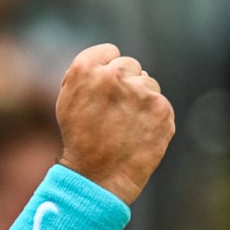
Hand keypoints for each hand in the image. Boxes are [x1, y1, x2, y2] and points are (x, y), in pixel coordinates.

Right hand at [54, 44, 174, 203]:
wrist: (97, 177)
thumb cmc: (80, 139)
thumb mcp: (68, 100)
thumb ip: (90, 75)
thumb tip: (115, 62)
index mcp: (86, 68)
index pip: (110, 52)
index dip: (107, 71)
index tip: (104, 90)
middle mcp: (114, 74)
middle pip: (131, 65)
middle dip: (126, 84)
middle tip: (114, 112)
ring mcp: (140, 91)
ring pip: (149, 84)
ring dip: (141, 100)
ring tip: (125, 126)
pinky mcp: (161, 109)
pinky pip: (160, 104)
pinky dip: (153, 118)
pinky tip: (139, 133)